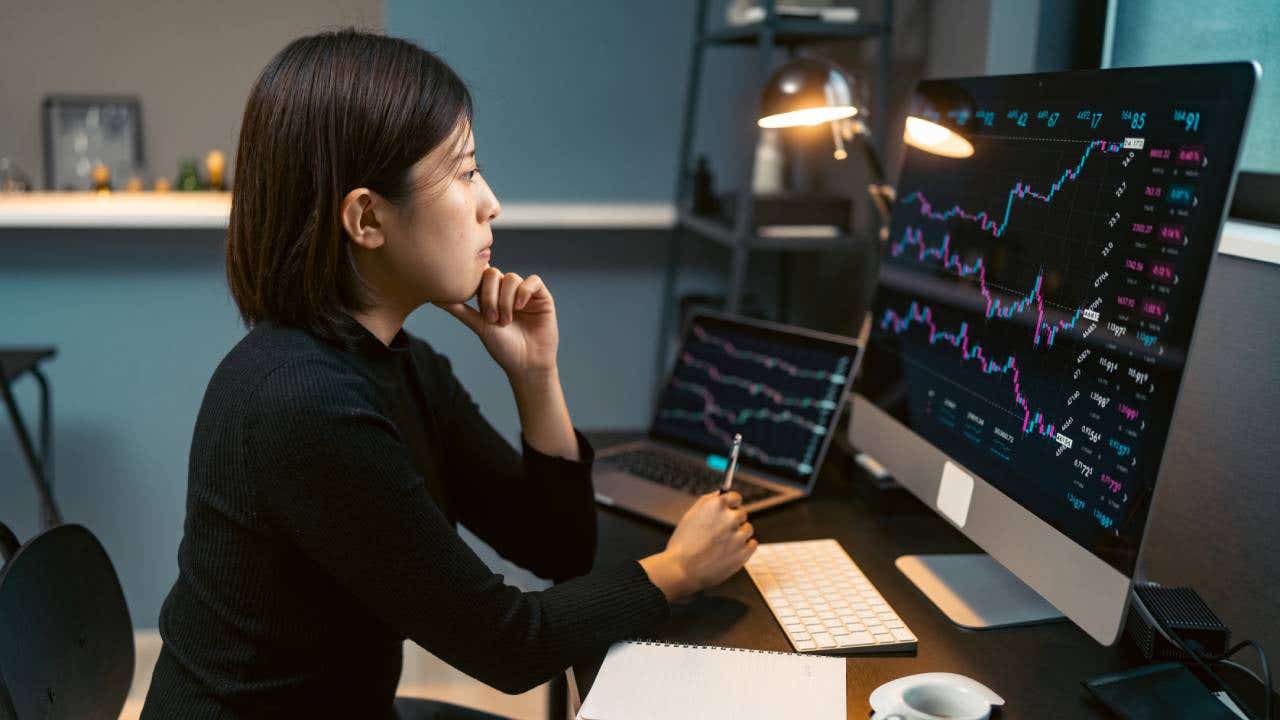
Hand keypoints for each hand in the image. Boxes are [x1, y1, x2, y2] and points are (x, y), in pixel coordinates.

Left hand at [435, 266, 557, 379]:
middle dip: (489, 296)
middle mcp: (508, 291)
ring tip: (506, 321)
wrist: (526, 364)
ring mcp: (525, 293)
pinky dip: (524, 292)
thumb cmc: (502, 348)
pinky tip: (520, 308)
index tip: (474, 302)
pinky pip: (533, 281)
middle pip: (494, 274)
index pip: (481, 276)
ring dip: (505, 300)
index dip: (477, 284)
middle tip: (491, 319)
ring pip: (512, 278)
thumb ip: (458, 309)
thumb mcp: (477, 325)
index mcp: (492, 295)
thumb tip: (433, 297)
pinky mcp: (542, 297)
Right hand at [639, 491, 756, 602]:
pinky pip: (752, 544)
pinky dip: (744, 547)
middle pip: (742, 513)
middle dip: (734, 520)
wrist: (681, 570)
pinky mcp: (744, 553)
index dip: (731, 504)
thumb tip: (721, 493)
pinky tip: (731, 551)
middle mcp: (730, 518)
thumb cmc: (683, 544)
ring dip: (738, 534)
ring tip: (722, 544)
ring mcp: (738, 536)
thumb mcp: (691, 514)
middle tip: (720, 531)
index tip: (729, 509)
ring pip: (747, 529)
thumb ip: (709, 501)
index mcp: (716, 505)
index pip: (736, 497)